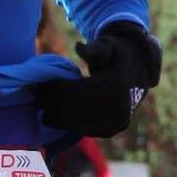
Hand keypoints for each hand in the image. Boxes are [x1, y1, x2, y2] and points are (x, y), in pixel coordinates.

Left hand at [39, 19, 161, 138]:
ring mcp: (115, 124)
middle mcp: (117, 110)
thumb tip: (79, 48)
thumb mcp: (109, 45)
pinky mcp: (110, 131)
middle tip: (37, 97)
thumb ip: (94, 48)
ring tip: (42, 107)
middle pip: (74, 111)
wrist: (140, 71)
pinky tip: (53, 117)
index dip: (55, 91)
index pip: (76, 93)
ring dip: (56, 117)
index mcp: (116, 88)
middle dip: (52, 104)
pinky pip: (83, 130)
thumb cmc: (118, 54)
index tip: (40, 85)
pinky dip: (67, 124)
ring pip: (76, 124)